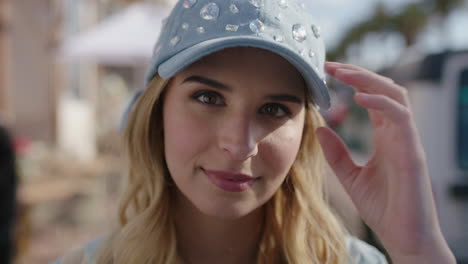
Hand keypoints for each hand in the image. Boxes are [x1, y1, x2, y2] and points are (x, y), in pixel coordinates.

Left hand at [317, 62, 454, 262]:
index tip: (327, 72)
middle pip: (384, 89)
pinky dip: (381, 103)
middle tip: (330, 65)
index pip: (372, 97)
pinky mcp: (413, 153)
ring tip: (342, 72)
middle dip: (358, 72)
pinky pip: (401, 118)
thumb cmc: (383, 208)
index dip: (352, 81)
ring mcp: (408, 141)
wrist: (403, 237)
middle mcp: (398, 133)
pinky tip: (359, 97)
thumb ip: (336, 153)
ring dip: (368, 79)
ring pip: (395, 95)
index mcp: (386, 136)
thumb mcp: (350, 177)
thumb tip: (319, 128)